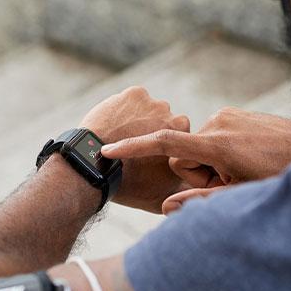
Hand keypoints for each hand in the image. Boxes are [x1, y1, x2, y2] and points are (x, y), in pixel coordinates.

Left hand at [80, 86, 189, 212]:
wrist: (94, 167)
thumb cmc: (128, 186)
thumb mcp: (163, 197)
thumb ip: (185, 193)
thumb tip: (196, 193)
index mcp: (187, 143)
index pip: (180, 141)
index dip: (164, 150)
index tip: (150, 158)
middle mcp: (177, 120)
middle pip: (167, 123)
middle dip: (155, 131)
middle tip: (135, 148)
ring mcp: (156, 104)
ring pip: (150, 110)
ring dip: (141, 119)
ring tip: (122, 136)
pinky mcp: (136, 93)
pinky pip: (133, 99)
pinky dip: (125, 108)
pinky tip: (115, 125)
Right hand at [101, 107, 290, 213]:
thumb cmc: (283, 177)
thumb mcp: (242, 196)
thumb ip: (202, 201)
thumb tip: (166, 208)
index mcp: (218, 144)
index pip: (165, 143)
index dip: (135, 148)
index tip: (108, 151)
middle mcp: (219, 123)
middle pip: (183, 154)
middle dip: (198, 173)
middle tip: (229, 182)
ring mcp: (227, 115)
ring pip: (198, 147)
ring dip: (212, 164)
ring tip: (243, 171)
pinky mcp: (234, 114)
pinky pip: (212, 136)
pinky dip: (220, 152)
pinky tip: (247, 159)